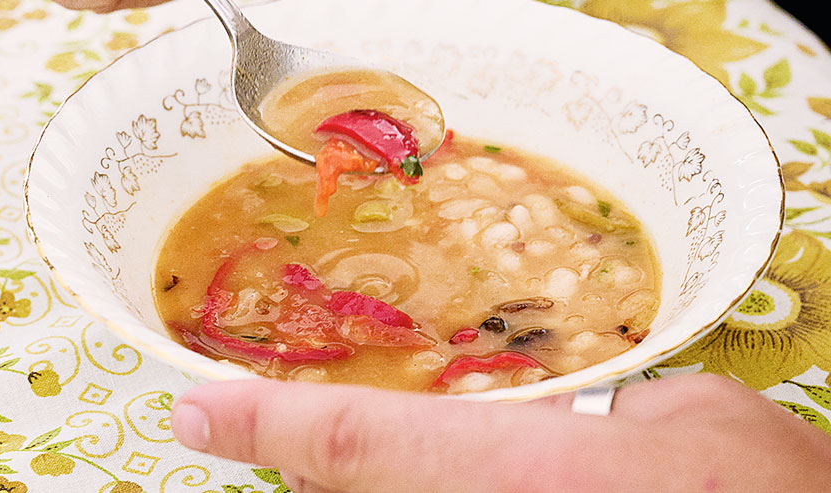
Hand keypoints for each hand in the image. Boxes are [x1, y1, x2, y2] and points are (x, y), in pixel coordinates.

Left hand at [170, 373, 830, 491]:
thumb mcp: (697, 426)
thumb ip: (615, 406)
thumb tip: (584, 408)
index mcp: (507, 471)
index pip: (352, 440)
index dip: (262, 422)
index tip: (193, 410)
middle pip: (347, 488)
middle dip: (298, 452)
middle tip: (260, 416)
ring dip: (354, 472)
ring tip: (334, 428)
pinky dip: (411, 473)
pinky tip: (456, 453)